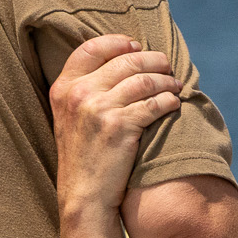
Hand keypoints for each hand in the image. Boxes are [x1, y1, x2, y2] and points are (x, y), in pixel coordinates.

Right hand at [50, 35, 184, 215]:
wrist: (84, 195)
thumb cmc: (84, 156)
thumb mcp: (70, 117)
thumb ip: (85, 89)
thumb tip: (121, 60)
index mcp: (63, 87)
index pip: (91, 48)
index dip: (118, 42)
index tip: (136, 45)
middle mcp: (78, 94)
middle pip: (125, 60)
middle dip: (152, 60)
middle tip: (166, 66)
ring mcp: (98, 109)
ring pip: (144, 80)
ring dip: (165, 80)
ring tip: (175, 86)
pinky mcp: (121, 126)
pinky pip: (154, 103)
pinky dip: (169, 100)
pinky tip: (174, 103)